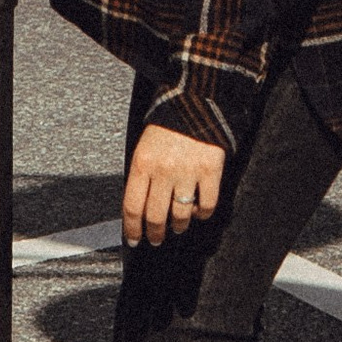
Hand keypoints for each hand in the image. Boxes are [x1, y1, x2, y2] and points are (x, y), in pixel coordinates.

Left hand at [124, 122, 225, 249]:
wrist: (194, 103)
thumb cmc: (166, 127)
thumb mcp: (144, 147)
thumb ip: (142, 176)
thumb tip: (138, 208)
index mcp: (142, 163)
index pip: (132, 206)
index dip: (132, 228)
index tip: (133, 239)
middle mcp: (163, 170)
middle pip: (155, 216)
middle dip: (154, 233)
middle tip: (155, 239)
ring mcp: (188, 172)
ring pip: (180, 215)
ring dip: (178, 226)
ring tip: (177, 227)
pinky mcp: (210, 171)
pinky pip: (207, 205)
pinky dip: (202, 213)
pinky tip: (198, 212)